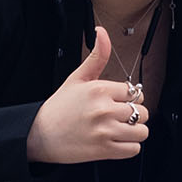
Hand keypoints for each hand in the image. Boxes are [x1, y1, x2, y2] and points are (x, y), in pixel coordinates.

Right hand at [25, 27, 148, 162]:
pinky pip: (133, 149)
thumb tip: (102, 31)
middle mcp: (104, 109)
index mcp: (100, 89)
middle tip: (118, 117)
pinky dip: (128, 147)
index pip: (136, 93)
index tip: (118, 103)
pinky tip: (115, 141)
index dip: (130, 99)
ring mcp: (105, 130)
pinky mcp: (104, 150)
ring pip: (142, 131)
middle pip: (143, 112)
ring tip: (119, 130)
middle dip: (133, 115)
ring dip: (134, 132)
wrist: (38, 134)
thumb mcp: (76, 78)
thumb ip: (97, 57)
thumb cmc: (58, 107)